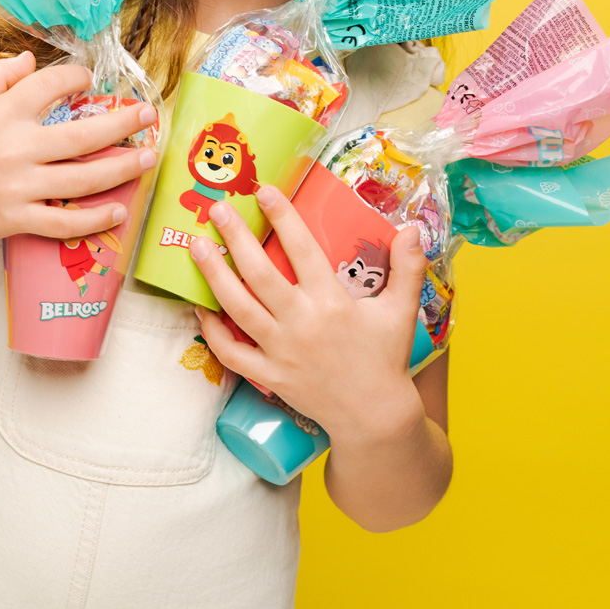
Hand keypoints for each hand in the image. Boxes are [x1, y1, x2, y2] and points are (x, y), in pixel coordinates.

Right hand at [0, 52, 158, 248]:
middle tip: (148, 115)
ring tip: (147, 158)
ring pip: (82, 179)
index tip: (89, 80)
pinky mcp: (16, 220)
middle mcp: (16, 149)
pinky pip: (63, 222)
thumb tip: (30, 60)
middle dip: (122, 123)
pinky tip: (119, 212)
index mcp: (1, 114)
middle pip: (82, 134)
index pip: (51, 86)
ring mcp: (19, 188)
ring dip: (121, 168)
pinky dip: (94, 220)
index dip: (76, 78)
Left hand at [191, 186, 425, 446]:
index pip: (302, 250)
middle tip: (217, 208)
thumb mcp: (402, 311)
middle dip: (235, 238)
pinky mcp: (269, 376)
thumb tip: (413, 229)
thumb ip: (408, 268)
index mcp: (332, 302)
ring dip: (213, 276)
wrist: (374, 418)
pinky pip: (232, 353)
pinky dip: (212, 332)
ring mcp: (281, 352)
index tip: (264, 190)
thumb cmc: (386, 360)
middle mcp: (302, 323)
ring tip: (196, 247)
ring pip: (238, 309)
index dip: (283, 217)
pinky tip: (199, 308)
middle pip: (260, 274)